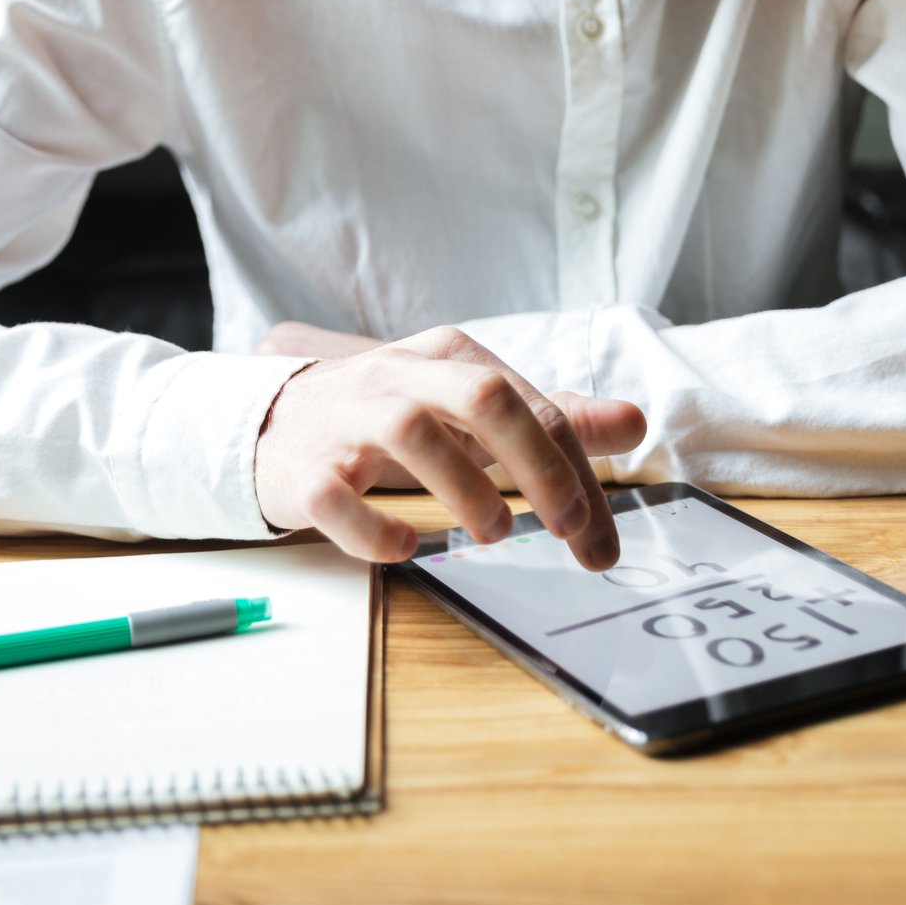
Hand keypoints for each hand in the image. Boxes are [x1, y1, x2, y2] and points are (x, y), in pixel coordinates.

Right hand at [253, 324, 644, 570]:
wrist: (270, 425)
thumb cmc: (387, 419)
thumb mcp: (469, 408)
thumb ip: (550, 417)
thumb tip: (634, 421)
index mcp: (447, 356)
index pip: (529, 402)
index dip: (575, 469)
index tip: (599, 537)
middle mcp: (398, 376)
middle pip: (481, 397)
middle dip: (536, 464)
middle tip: (567, 528)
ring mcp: (347, 420)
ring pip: (411, 431)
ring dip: (464, 488)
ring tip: (495, 534)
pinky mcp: (303, 470)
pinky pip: (335, 495)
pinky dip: (374, 527)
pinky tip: (407, 548)